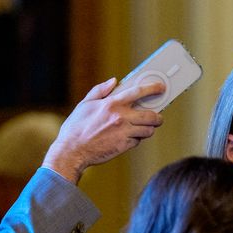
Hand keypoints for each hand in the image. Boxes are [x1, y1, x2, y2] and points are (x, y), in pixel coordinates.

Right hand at [43, 77, 163, 183]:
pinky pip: (138, 141)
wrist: (72, 150)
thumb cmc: (76, 127)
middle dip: (158, 117)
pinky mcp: (124, 145)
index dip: (152, 88)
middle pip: (151, 115)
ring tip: (143, 128)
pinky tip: (128, 138)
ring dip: (148, 129)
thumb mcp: (85, 104)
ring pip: (148, 130)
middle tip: (158, 117)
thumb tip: (113, 81)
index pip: (138, 92)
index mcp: (112, 104)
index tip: (161, 88)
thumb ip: (100, 90)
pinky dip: (136, 139)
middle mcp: (121, 117)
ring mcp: (124, 132)